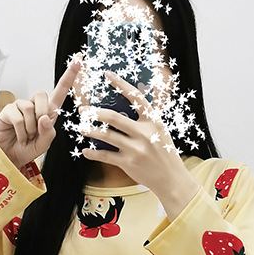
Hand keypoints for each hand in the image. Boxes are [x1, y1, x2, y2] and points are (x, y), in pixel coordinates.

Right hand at [0, 57, 80, 167]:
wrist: (10, 156)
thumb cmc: (28, 148)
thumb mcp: (44, 144)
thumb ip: (48, 133)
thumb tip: (45, 118)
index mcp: (49, 112)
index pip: (60, 91)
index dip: (69, 76)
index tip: (78, 59)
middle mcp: (35, 105)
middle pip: (42, 94)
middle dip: (41, 113)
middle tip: (36, 130)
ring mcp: (21, 107)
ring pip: (30, 108)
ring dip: (30, 128)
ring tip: (26, 136)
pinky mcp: (8, 111)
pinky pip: (18, 118)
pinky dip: (21, 132)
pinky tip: (19, 136)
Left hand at [80, 72, 199, 219]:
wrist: (171, 179)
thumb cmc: (165, 154)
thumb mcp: (161, 131)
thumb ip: (148, 117)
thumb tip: (135, 102)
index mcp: (153, 121)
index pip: (136, 98)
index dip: (121, 84)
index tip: (108, 75)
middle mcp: (144, 133)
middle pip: (114, 118)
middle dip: (95, 112)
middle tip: (84, 111)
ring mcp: (135, 149)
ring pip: (106, 136)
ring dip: (91, 131)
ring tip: (81, 128)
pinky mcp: (128, 163)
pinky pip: (106, 156)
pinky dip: (94, 153)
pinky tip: (86, 151)